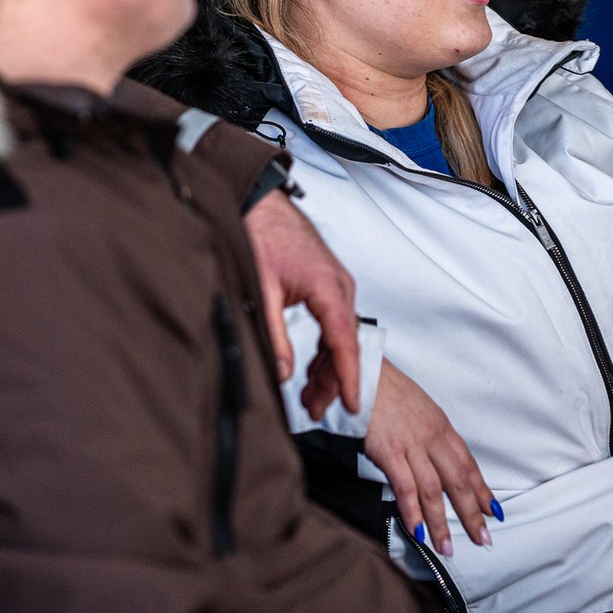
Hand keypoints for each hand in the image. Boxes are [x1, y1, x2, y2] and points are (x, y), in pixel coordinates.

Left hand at [243, 188, 360, 418]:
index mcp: (328, 287)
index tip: (354, 404)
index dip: (349, 377)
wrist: (259, 203)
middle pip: (346, 343)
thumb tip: (282, 372)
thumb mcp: (261, 290)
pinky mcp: (327, 283)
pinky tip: (314, 367)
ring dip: (329, 366)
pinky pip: (335, 322)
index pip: (345, 342)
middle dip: (335, 380)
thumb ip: (273, 335)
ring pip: (341, 334)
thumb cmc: (261, 234)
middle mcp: (340, 285)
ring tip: (312, 397)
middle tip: (316, 410)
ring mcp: (336, 283)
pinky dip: (327, 347)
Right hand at [365, 359, 499, 557]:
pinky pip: (405, 487)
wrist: (363, 371)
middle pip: (458, 481)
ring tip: (447, 547)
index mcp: (440, 426)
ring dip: (442, 523)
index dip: (481, 490)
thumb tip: (431, 460)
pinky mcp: (389, 451)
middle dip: (471, 513)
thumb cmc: (385, 388)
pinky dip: (413, 512)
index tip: (491, 511)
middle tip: (482, 538)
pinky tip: (419, 531)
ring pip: (434, 490)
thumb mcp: (417, 407)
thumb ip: (427, 434)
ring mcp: (412, 444)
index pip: (467, 463)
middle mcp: (432, 436)